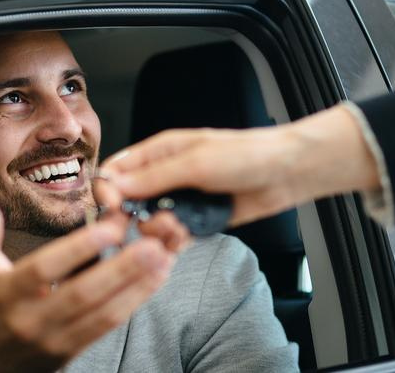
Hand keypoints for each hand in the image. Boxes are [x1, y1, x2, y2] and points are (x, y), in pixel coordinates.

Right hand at [0, 195, 188, 372]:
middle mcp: (32, 319)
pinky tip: (154, 279)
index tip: (110, 227)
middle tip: (152, 243)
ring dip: (137, 287)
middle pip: (82, 294)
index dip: (78, 249)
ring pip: (102, 314)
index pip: (44, 270)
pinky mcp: (72, 351)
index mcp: (6, 295)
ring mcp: (55, 339)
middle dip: (121, 269)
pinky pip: (107, 327)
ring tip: (163, 258)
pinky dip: (133, 302)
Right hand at [98, 104, 381, 225]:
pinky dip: (175, 243)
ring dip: (159, 232)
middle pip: (128, 202)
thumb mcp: (195, 162)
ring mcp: (182, 200)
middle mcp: (166, 176)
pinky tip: (185, 238)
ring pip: (150, 224)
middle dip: (134, 217)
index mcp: (159, 152)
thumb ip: (154, 177)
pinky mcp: (197, 221)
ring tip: (180, 229)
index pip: (116, 171)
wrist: (286, 172)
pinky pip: (173, 237)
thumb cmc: (246, 154)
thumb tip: (114, 185)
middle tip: (152, 224)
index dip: (108, 191)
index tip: (114, 209)